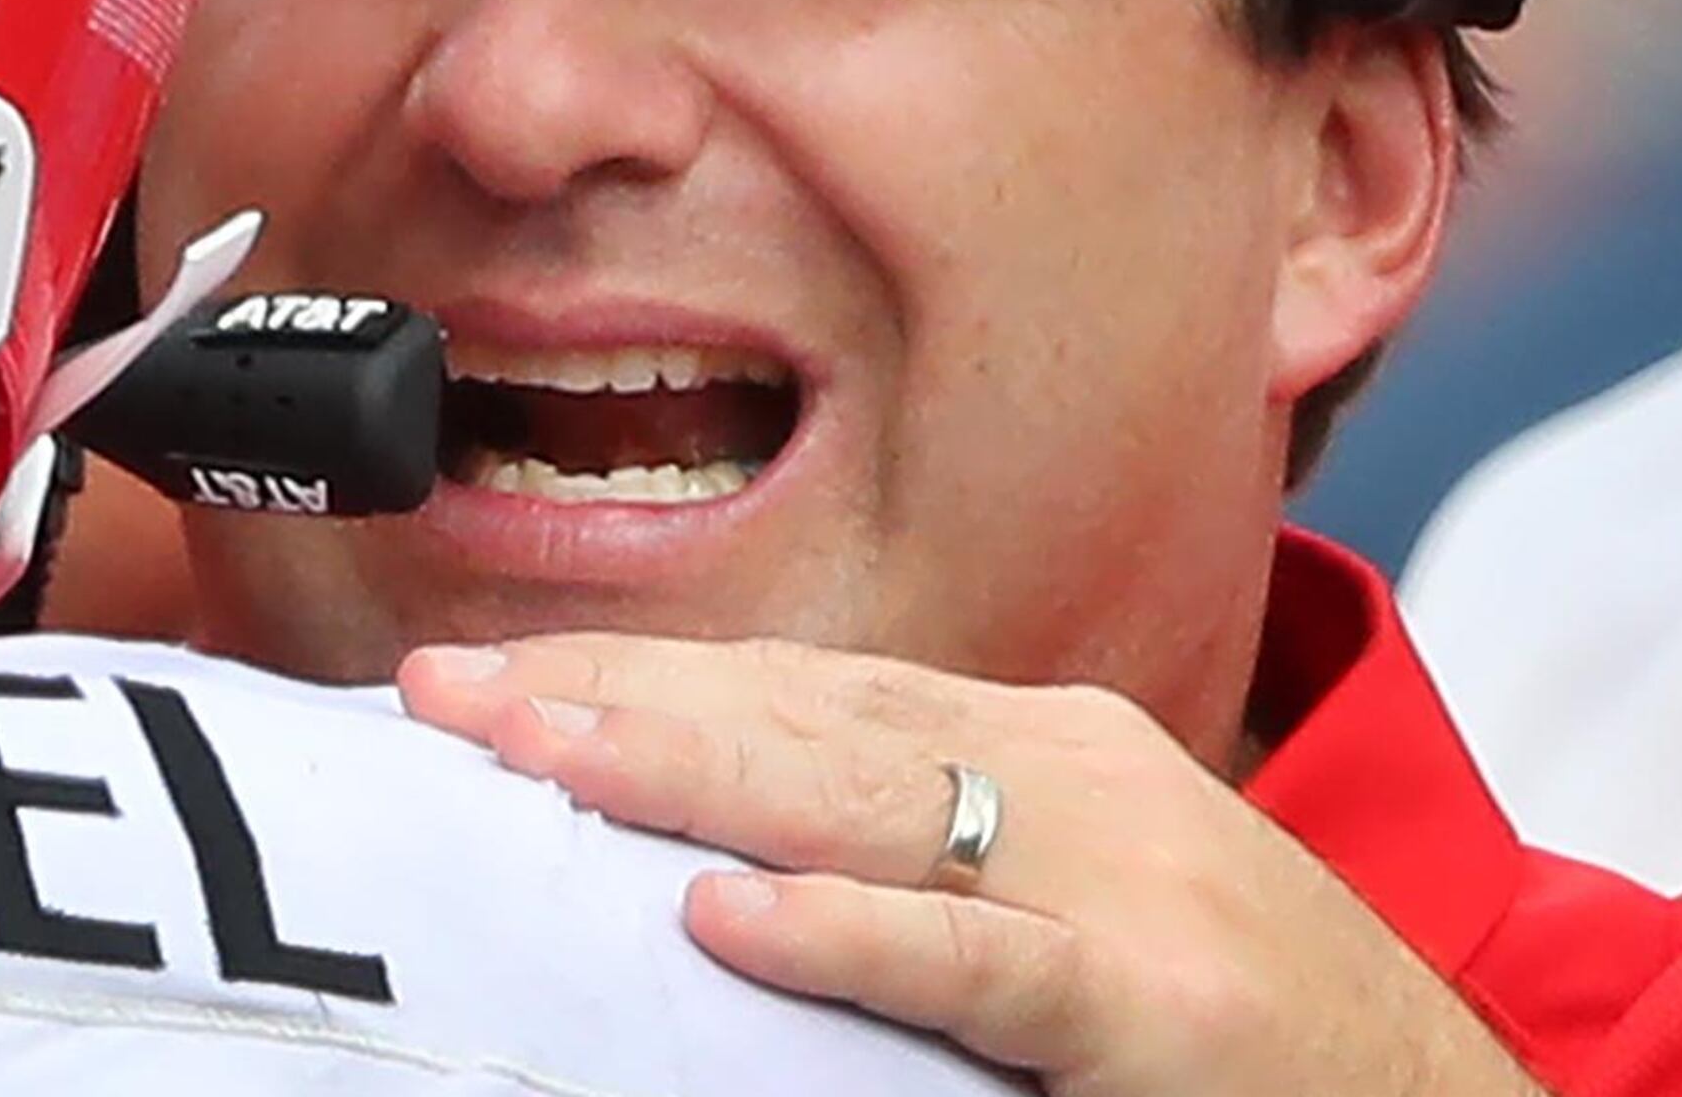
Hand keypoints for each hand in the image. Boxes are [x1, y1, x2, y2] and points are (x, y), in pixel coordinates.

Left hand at [399, 636, 1548, 1096]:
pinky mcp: (1154, 1007)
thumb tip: (714, 848)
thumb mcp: (1073, 888)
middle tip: (438, 694)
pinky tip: (725, 915)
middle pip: (791, 716)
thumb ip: (919, 853)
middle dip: (606, 699)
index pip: (788, 683)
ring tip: (528, 754)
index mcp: (1039, 740)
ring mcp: (1117, 880)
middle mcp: (1067, 775)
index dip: (627, 670)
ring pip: (859, 805)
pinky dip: (846, 935)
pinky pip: (973, 966)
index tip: (477, 674)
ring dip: (676, 772)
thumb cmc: (1242, 1010)